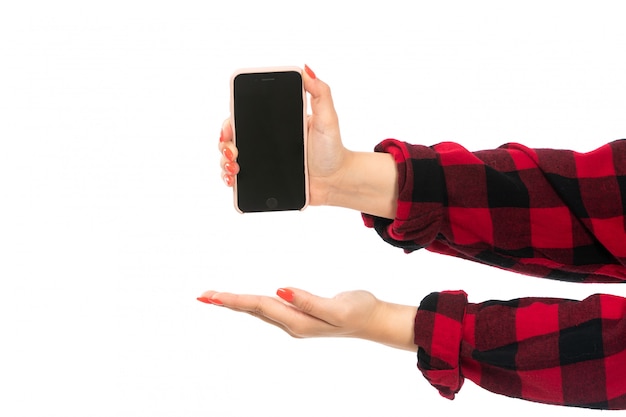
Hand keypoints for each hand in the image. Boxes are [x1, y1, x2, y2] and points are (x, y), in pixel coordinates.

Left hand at [197, 287, 417, 350]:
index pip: (259, 305)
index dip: (235, 299)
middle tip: (203, 296)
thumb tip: (280, 290)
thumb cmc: (359, 312)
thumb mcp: (336, 308)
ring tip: (218, 297)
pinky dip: (253, 303)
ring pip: (259, 310)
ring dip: (238, 303)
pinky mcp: (301, 314)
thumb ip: (307, 300)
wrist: (374, 320)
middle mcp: (292, 322)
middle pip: (253, 309)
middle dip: (228, 303)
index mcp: (297, 320)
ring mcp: (296, 320)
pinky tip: (249, 301)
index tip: (212, 296)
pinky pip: (270, 308)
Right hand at [218, 65, 348, 205]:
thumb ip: (320, 94)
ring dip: (224, 160)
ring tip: (234, 167)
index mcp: (275, 121)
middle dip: (224, 142)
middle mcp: (265, 138)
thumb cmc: (333, 149)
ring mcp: (263, 158)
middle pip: (232, 135)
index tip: (229, 127)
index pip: (245, 114)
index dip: (231, 119)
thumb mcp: (328, 119)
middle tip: (232, 150)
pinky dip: (229, 177)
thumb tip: (306, 69)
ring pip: (230, 156)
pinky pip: (239, 177)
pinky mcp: (263, 177)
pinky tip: (231, 179)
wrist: (336, 180)